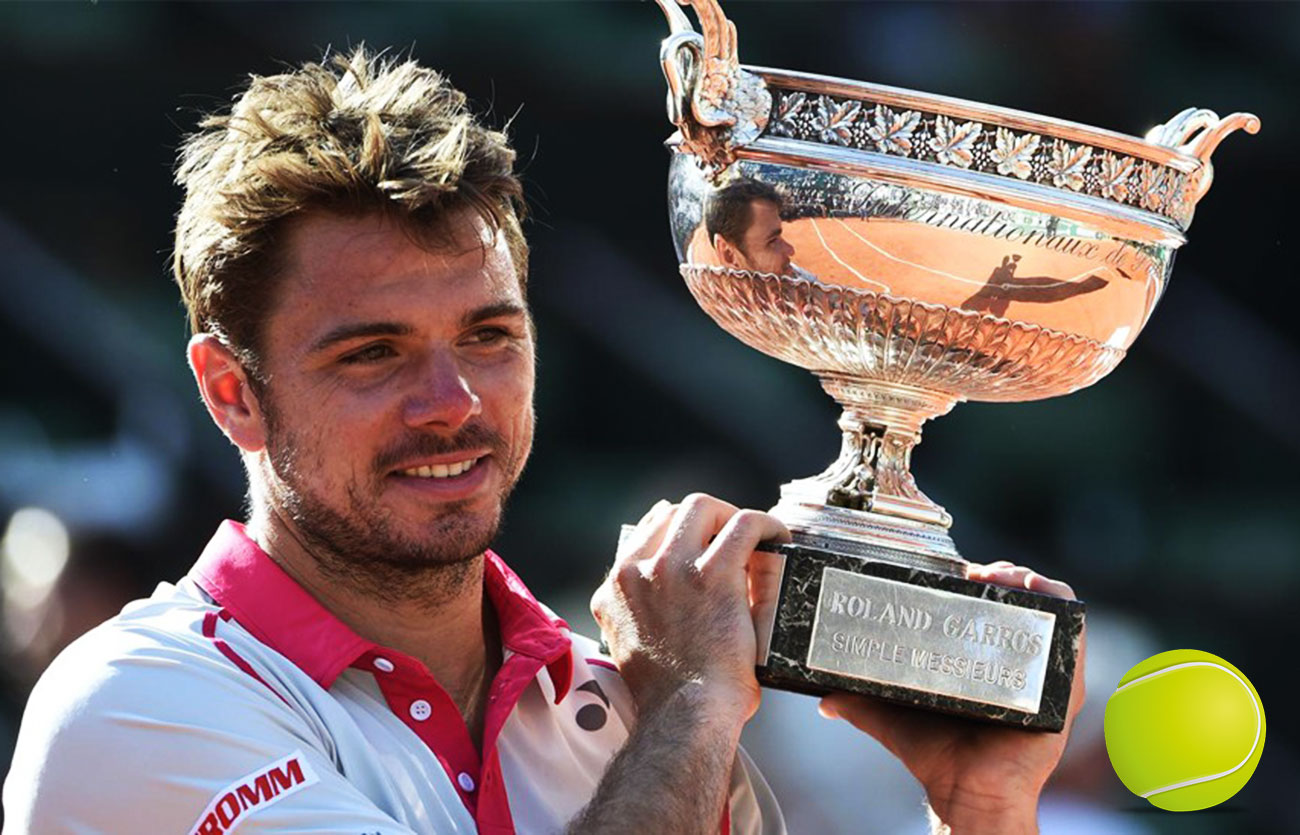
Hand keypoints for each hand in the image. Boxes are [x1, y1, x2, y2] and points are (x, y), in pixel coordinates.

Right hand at [590, 494, 789, 721]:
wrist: (685, 717)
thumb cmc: (670, 696)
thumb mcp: (628, 644)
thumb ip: (636, 613)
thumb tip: (663, 600)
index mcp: (614, 589)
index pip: (646, 531)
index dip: (680, 530)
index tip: (704, 542)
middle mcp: (636, 572)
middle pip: (672, 512)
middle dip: (706, 519)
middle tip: (731, 539)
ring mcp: (672, 569)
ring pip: (703, 507)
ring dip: (730, 516)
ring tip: (753, 536)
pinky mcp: (712, 574)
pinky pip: (744, 524)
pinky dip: (765, 524)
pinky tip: (777, 537)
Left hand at [818, 562, 1085, 831]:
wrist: (965, 792)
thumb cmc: (935, 755)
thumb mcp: (891, 714)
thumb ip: (858, 701)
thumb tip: (823, 697)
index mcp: (984, 662)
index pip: (989, 607)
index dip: (981, 581)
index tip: (960, 571)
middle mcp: (1017, 664)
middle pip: (1020, 602)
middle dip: (1004, 575)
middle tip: (979, 572)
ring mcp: (1043, 674)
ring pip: (1048, 612)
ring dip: (1031, 583)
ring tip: (1004, 575)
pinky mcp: (1064, 689)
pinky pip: (1074, 640)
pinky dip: (1063, 609)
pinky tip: (1039, 592)